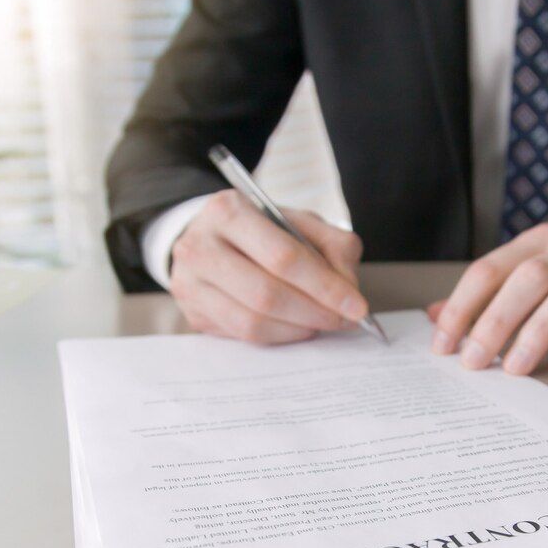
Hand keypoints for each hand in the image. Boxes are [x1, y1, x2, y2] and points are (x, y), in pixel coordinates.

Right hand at [169, 190, 368, 343]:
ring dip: (297, 329)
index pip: (283, 256)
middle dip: (313, 312)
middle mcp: (199, 246)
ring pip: (252, 322)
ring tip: (322, 323)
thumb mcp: (299, 222)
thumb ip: (333, 245)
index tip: (356, 306)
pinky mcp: (192, 313)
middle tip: (342, 320)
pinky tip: (297, 327)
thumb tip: (348, 290)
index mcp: (228, 211)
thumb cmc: (262, 230)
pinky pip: (243, 335)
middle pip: (265, 294)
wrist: (209, 238)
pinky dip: (279, 336)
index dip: (325, 286)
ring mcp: (190, 283)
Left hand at [428, 211, 547, 381]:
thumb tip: (436, 315)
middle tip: (473, 362)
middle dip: (494, 322)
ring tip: (515, 369)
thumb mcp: (538, 259)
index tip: (442, 346)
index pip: (490, 269)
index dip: (461, 307)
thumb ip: (491, 286)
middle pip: (528, 279)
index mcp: (540, 241)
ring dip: (540, 331)